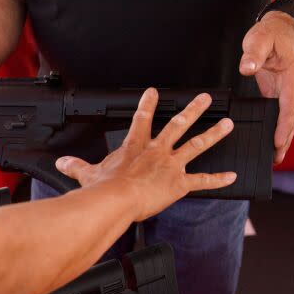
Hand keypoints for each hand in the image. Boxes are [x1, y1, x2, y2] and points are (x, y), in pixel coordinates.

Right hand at [55, 88, 236, 221]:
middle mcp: (156, 151)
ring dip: (214, 134)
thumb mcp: (86, 174)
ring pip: (197, 145)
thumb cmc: (103, 188)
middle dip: (193, 110)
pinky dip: (218, 180)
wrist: (116, 200)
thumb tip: (60, 163)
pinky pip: (202, 181)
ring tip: (228, 124)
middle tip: (205, 98)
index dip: (148, 104)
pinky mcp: (179, 184)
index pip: (142, 119)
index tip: (154, 92)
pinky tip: (232, 177)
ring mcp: (170, 165)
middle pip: (178, 124)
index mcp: (134, 147)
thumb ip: (76, 166)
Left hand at [239, 11, 293, 163]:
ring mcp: (289, 90)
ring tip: (276, 157)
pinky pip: (282, 113)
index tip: (278, 141)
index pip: (289, 105)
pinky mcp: (281, 92)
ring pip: (289, 118)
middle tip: (277, 158)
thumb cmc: (269, 34)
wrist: (280, 28)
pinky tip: (273, 141)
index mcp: (292, 75)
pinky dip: (279, 128)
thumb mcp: (258, 41)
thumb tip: (246, 68)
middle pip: (292, 117)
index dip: (283, 125)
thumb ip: (252, 55)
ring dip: (284, 137)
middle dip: (285, 138)